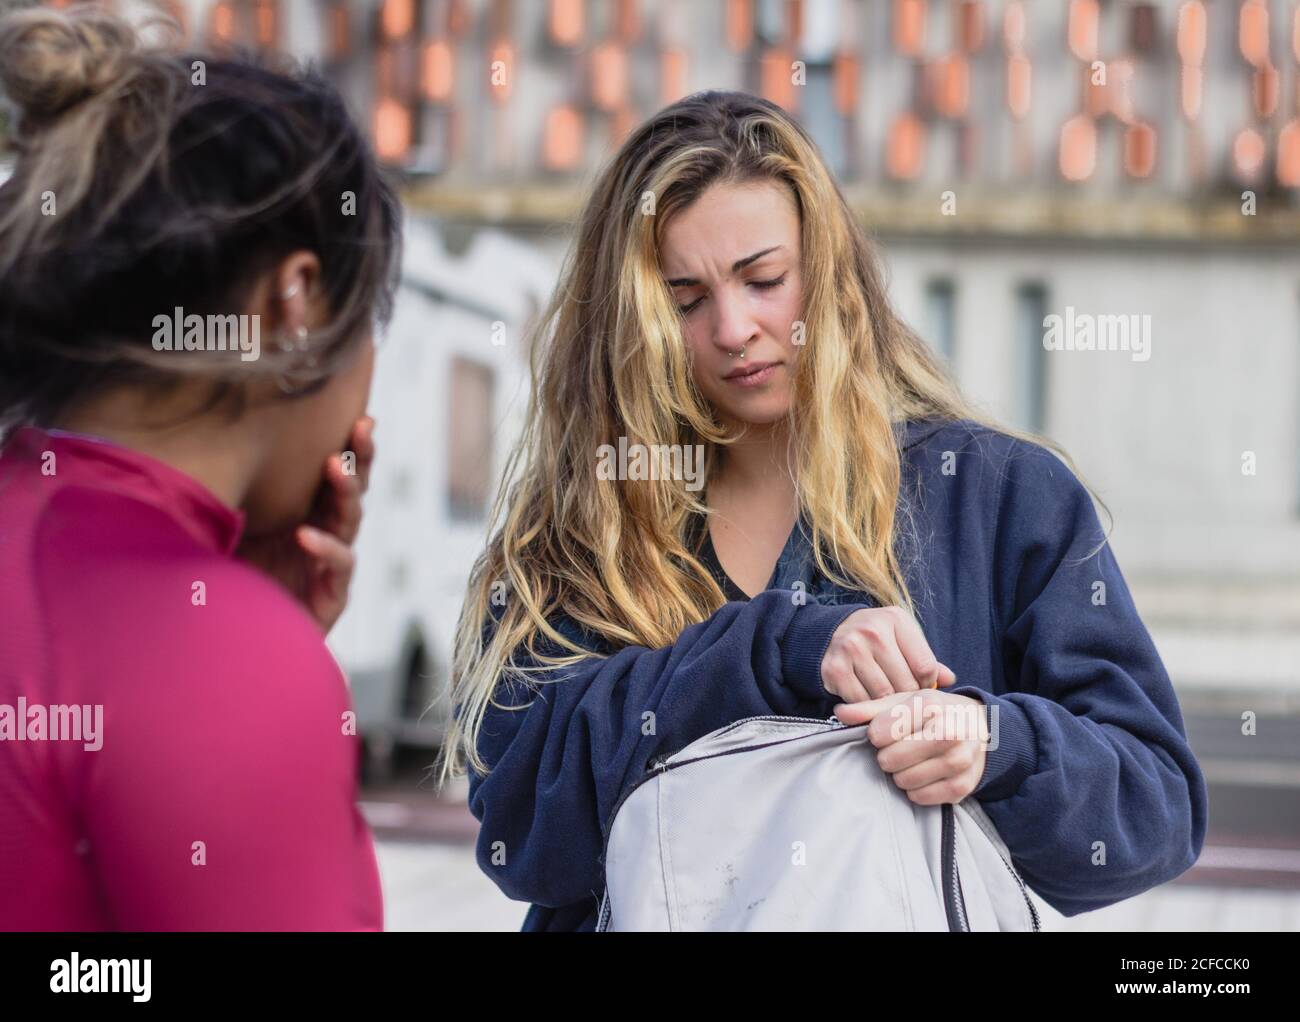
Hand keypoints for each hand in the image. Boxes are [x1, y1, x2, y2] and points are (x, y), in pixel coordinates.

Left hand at [235, 415, 375, 634]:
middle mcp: (320, 534)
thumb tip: (200, 446)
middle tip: (363, 428)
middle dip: (359, 456)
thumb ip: (225, 500)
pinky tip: (306, 536)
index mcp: (300, 514)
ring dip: (346, 492)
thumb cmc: (223, 586)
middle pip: (350, 488)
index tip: (355, 413)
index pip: (327, 474)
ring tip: (336, 467)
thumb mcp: (221, 533)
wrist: (231, 651)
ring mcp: (328, 565)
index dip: (344, 445)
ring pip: (351, 521)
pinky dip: (326, 548)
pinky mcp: (331, 596)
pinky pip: (339, 566)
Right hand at [820, 606, 956, 700]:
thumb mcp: (902, 639)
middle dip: (906, 696)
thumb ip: (926, 660)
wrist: (830, 633)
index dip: (927, 684)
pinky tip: (865, 695)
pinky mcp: (835, 669)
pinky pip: (860, 701)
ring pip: (883, 695)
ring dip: (886, 703)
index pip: (925, 666)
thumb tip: (950, 680)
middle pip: (905, 683)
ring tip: (884, 697)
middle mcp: (872, 631)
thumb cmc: (875, 638)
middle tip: (901, 696)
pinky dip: (865, 705)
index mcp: (896, 619)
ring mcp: (851, 649)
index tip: (920, 686)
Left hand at [834, 689, 988, 804]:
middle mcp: (949, 733)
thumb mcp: (904, 701)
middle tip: (901, 747)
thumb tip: (840, 712)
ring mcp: (959, 761)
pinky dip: (916, 789)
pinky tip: (925, 773)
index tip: (888, 731)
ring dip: (901, 773)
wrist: (980, 727)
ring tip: (914, 759)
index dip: (878, 734)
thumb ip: (870, 708)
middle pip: (889, 760)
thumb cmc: (935, 712)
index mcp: (930, 706)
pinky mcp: (962, 786)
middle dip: (889, 755)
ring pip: (903, 781)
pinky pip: (920, 797)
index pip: (879, 734)